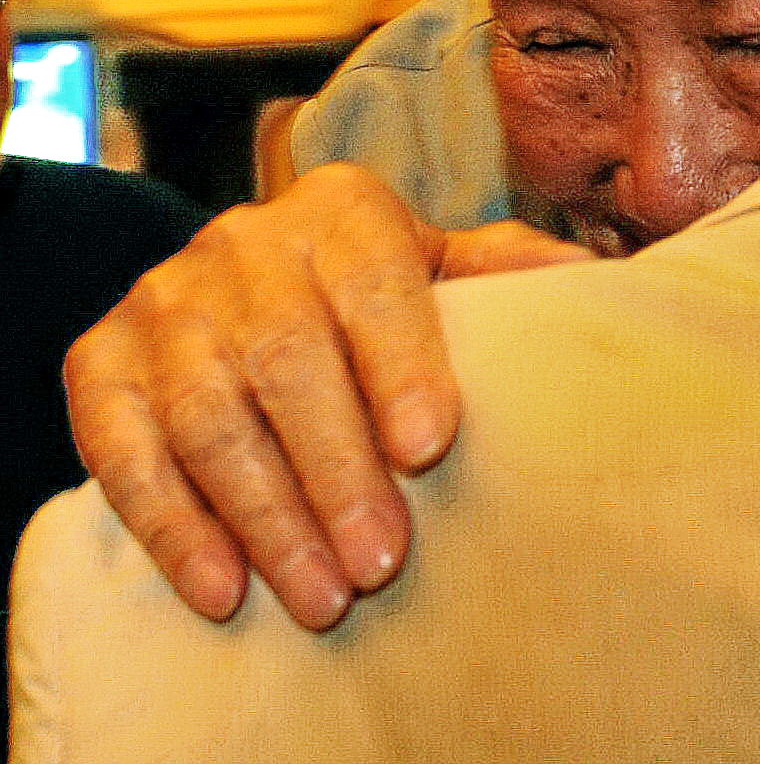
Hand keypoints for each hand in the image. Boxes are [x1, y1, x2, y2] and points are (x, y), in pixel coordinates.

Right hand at [63, 163, 586, 629]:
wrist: (244, 278)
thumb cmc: (372, 289)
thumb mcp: (440, 264)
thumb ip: (510, 273)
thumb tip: (615, 283)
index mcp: (343, 212)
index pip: (377, 287)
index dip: (402, 366)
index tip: (430, 446)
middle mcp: (244, 244)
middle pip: (288, 361)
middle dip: (338, 471)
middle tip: (382, 561)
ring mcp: (162, 302)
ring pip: (210, 416)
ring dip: (267, 518)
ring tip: (324, 596)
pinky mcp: (95, 362)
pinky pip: (122, 452)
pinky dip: (173, 528)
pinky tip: (224, 589)